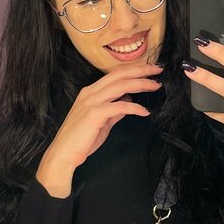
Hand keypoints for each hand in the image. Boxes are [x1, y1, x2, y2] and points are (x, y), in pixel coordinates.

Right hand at [43, 61, 162, 175]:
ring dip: (141, 84)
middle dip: (141, 70)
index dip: (135, 69)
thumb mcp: (102, 121)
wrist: (64, 153)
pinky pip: (120, 106)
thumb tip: (129, 101)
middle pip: (120, 74)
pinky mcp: (95, 114)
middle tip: (158, 70)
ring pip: (121, 86)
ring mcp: (91, 102)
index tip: (151, 70)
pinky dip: (134, 107)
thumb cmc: (81, 139)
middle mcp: (90, 92)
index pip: (116, 74)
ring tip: (156, 86)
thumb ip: (115, 110)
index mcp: (91, 91)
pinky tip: (144, 111)